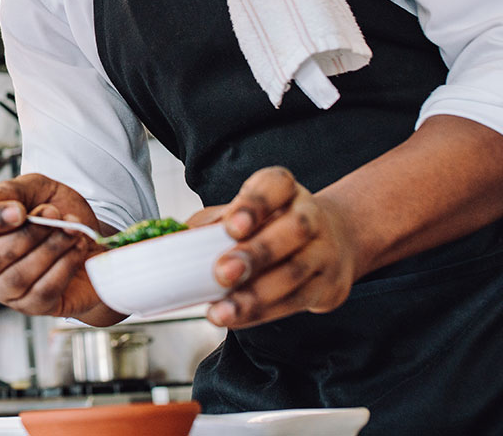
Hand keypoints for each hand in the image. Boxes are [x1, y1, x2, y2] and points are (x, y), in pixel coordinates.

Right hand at [0, 173, 122, 323]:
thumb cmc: (59, 213)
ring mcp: (6, 290)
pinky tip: (77, 248)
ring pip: (18, 277)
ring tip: (72, 229)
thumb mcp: (38, 189)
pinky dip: (64, 266)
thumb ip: (13, 190)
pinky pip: (43, 291)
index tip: (20, 210)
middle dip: (27, 234)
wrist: (96, 240)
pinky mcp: (33, 307)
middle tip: (54, 213)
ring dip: (51, 248)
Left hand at [206, 166, 357, 328]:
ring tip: (223, 311)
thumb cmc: (269, 224)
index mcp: (284, 189)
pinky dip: (263, 312)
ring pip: (295, 272)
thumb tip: (175, 242)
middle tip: (222, 273)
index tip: (232, 226)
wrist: (326, 242)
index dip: (254, 205)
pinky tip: (237, 317)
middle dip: (256, 254)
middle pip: (292, 230)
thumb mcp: (241, 213)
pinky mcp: (328, 284)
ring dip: (256, 295)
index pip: (275, 186)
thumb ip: (211, 224)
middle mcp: (309, 215)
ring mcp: (324, 250)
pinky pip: (297, 301)